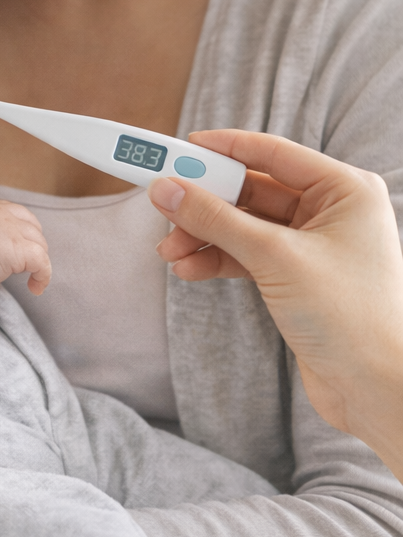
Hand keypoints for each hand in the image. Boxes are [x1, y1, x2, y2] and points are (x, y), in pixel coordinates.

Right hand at [0, 198, 51, 294]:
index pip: (14, 213)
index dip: (21, 230)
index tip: (17, 246)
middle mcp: (2, 214)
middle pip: (31, 226)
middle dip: (32, 245)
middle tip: (26, 265)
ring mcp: (12, 230)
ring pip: (39, 243)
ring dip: (38, 260)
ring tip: (31, 279)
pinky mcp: (19, 250)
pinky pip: (42, 262)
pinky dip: (43, 276)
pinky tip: (35, 288)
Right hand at [147, 130, 402, 477]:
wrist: (374, 388)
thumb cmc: (349, 317)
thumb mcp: (275, 258)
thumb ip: (216, 220)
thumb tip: (168, 190)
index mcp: (344, 190)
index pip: (272, 153)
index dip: (223, 148)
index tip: (180, 148)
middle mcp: (332, 211)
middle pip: (253, 189)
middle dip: (205, 202)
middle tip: (163, 204)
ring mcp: (314, 245)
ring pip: (245, 225)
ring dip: (205, 235)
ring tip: (170, 251)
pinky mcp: (298, 276)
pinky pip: (248, 254)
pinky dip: (218, 259)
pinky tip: (189, 269)